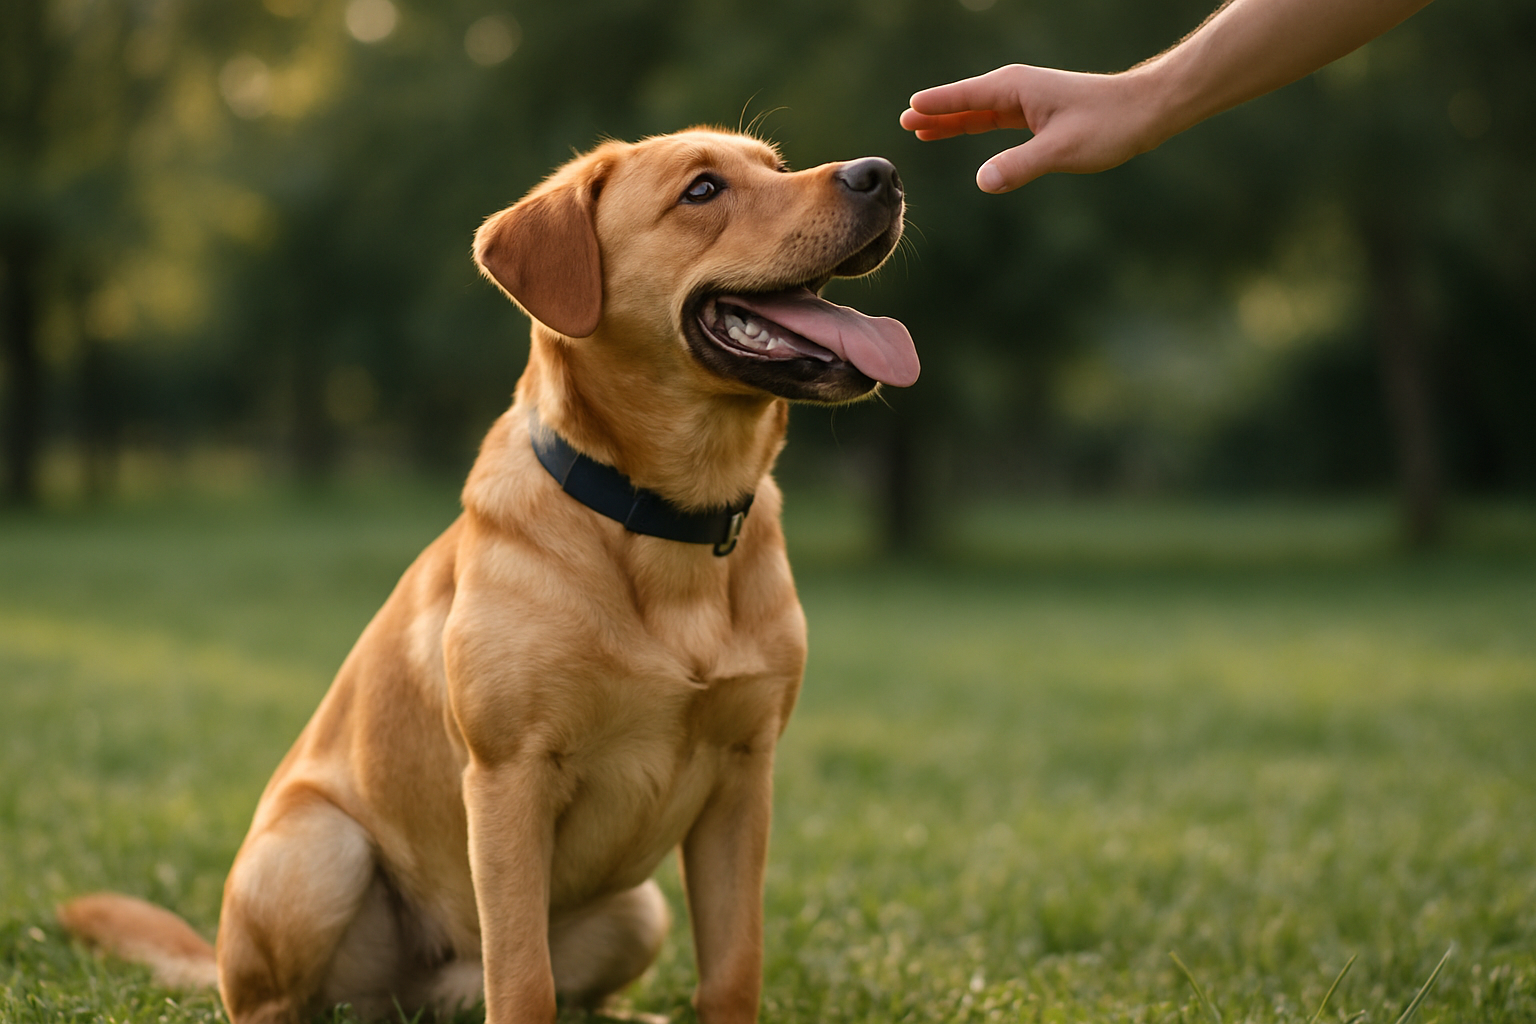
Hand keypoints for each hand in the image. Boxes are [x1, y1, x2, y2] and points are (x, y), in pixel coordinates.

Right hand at [900, 63, 1167, 192]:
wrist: (1145, 111)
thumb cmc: (1107, 125)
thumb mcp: (1061, 149)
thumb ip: (1019, 165)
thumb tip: (982, 182)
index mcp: (1015, 89)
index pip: (965, 97)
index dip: (935, 105)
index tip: (908, 111)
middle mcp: (1016, 88)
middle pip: (965, 101)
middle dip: (935, 111)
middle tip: (903, 121)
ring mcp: (1026, 99)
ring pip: (977, 110)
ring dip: (950, 119)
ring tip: (920, 129)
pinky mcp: (1036, 112)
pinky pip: (993, 118)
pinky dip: (972, 124)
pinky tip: (961, 130)